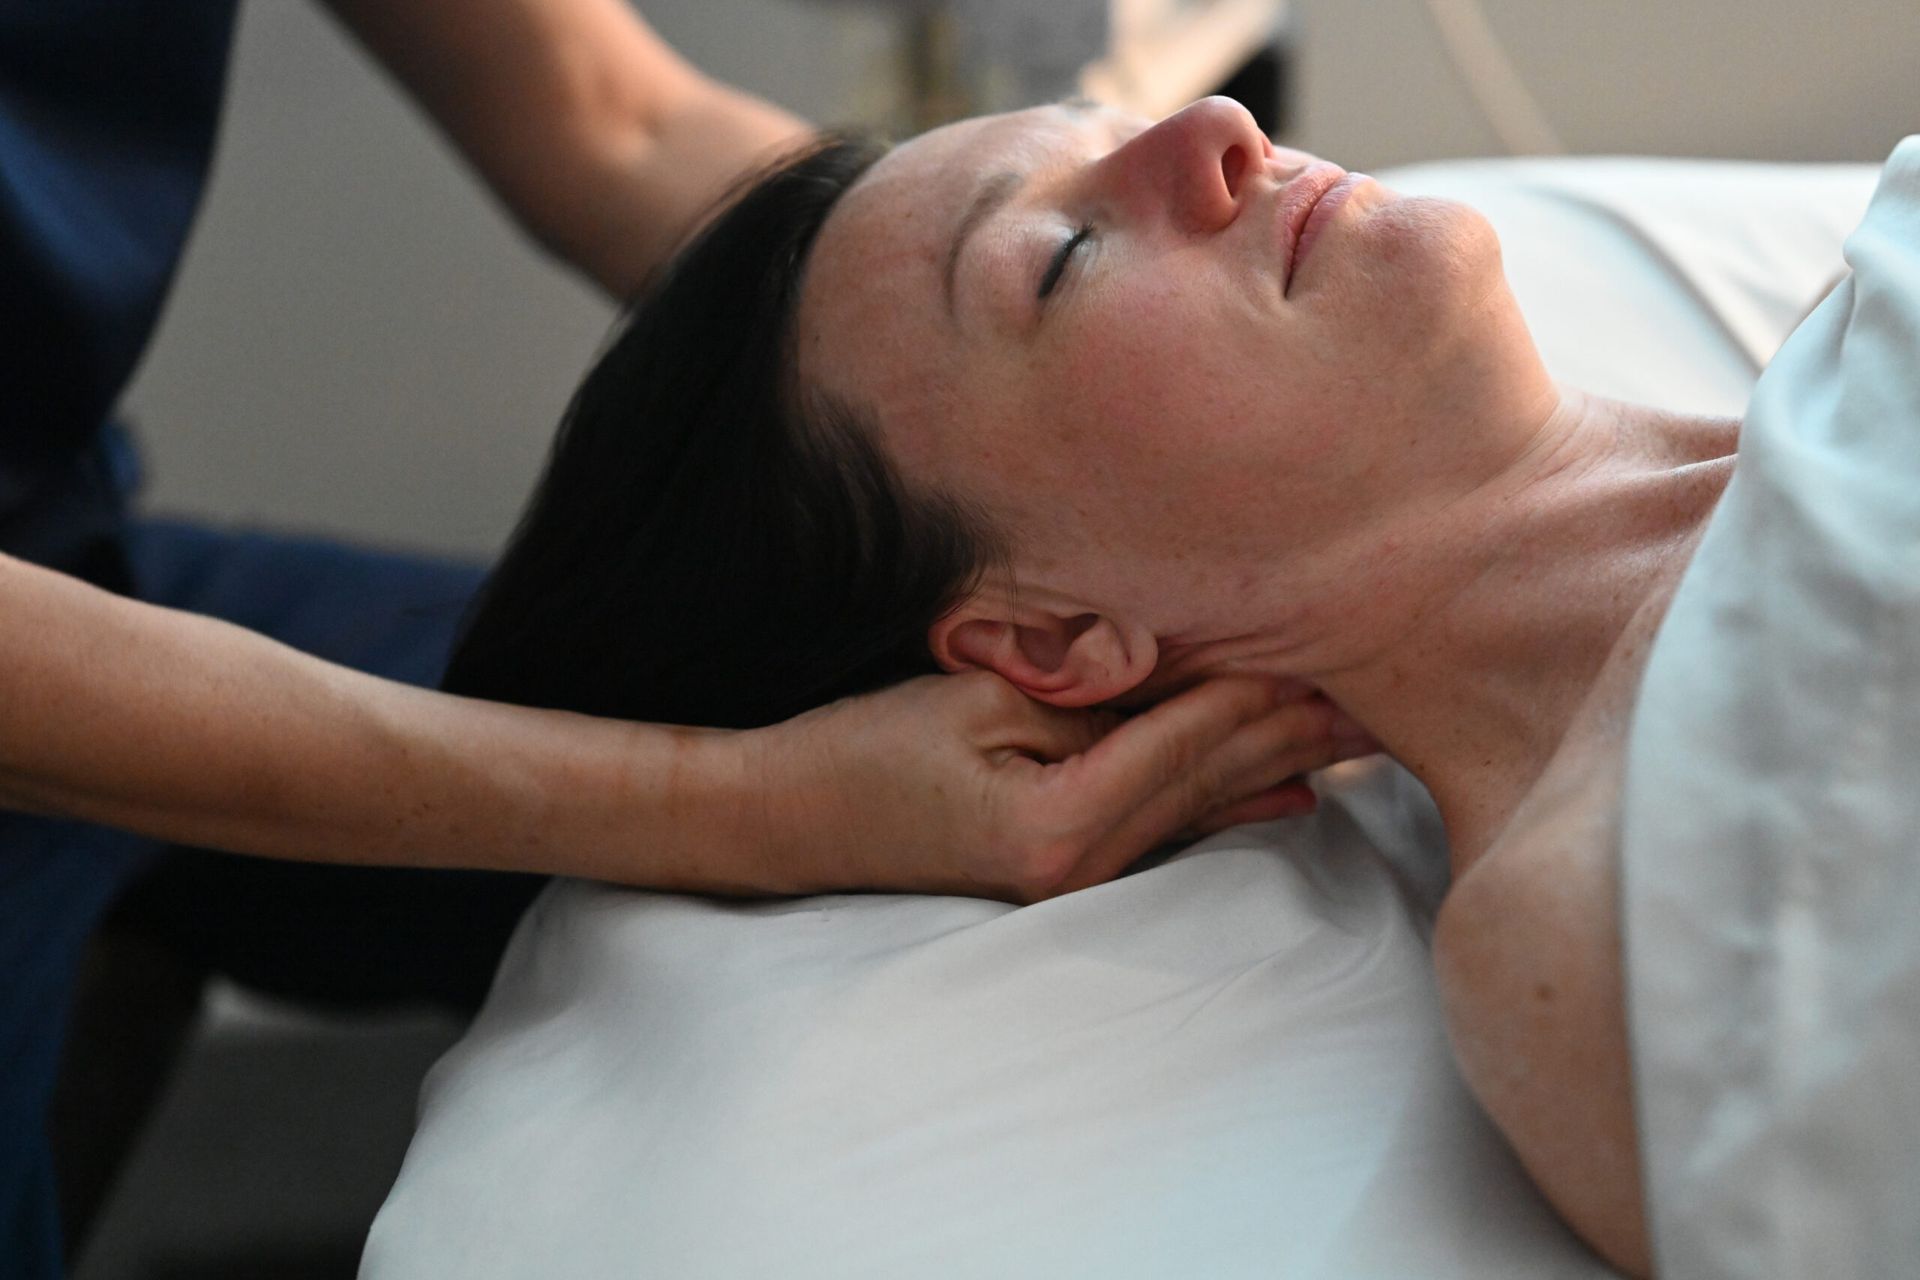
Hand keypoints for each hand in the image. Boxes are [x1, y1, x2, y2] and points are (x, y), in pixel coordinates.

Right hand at [750, 670, 1376, 902]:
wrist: (784, 819)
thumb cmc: (862, 750)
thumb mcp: (971, 699)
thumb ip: (1082, 692)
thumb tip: (1171, 670)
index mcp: (1065, 822)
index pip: (1190, 738)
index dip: (1261, 688)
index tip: (1337, 643)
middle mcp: (1084, 864)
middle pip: (1213, 780)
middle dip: (1298, 731)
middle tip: (1387, 693)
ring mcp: (1072, 878)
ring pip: (1200, 808)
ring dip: (1278, 764)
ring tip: (1356, 737)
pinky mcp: (1057, 869)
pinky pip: (1164, 829)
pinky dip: (1227, 802)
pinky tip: (1284, 797)